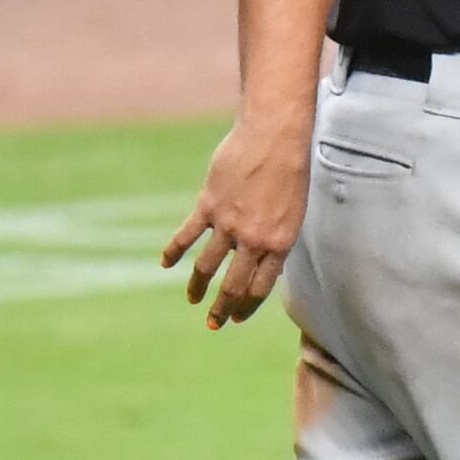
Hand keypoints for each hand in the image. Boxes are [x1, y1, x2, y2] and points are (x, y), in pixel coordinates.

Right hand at [163, 112, 307, 329]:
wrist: (275, 136)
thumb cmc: (290, 171)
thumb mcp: (293, 212)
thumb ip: (276, 240)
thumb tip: (262, 264)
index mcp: (279, 244)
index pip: (259, 288)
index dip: (246, 307)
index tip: (236, 318)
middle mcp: (253, 240)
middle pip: (233, 285)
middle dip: (222, 308)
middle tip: (214, 323)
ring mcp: (228, 224)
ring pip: (206, 267)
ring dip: (198, 287)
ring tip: (194, 300)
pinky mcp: (208, 206)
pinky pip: (186, 236)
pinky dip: (173, 251)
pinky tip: (166, 264)